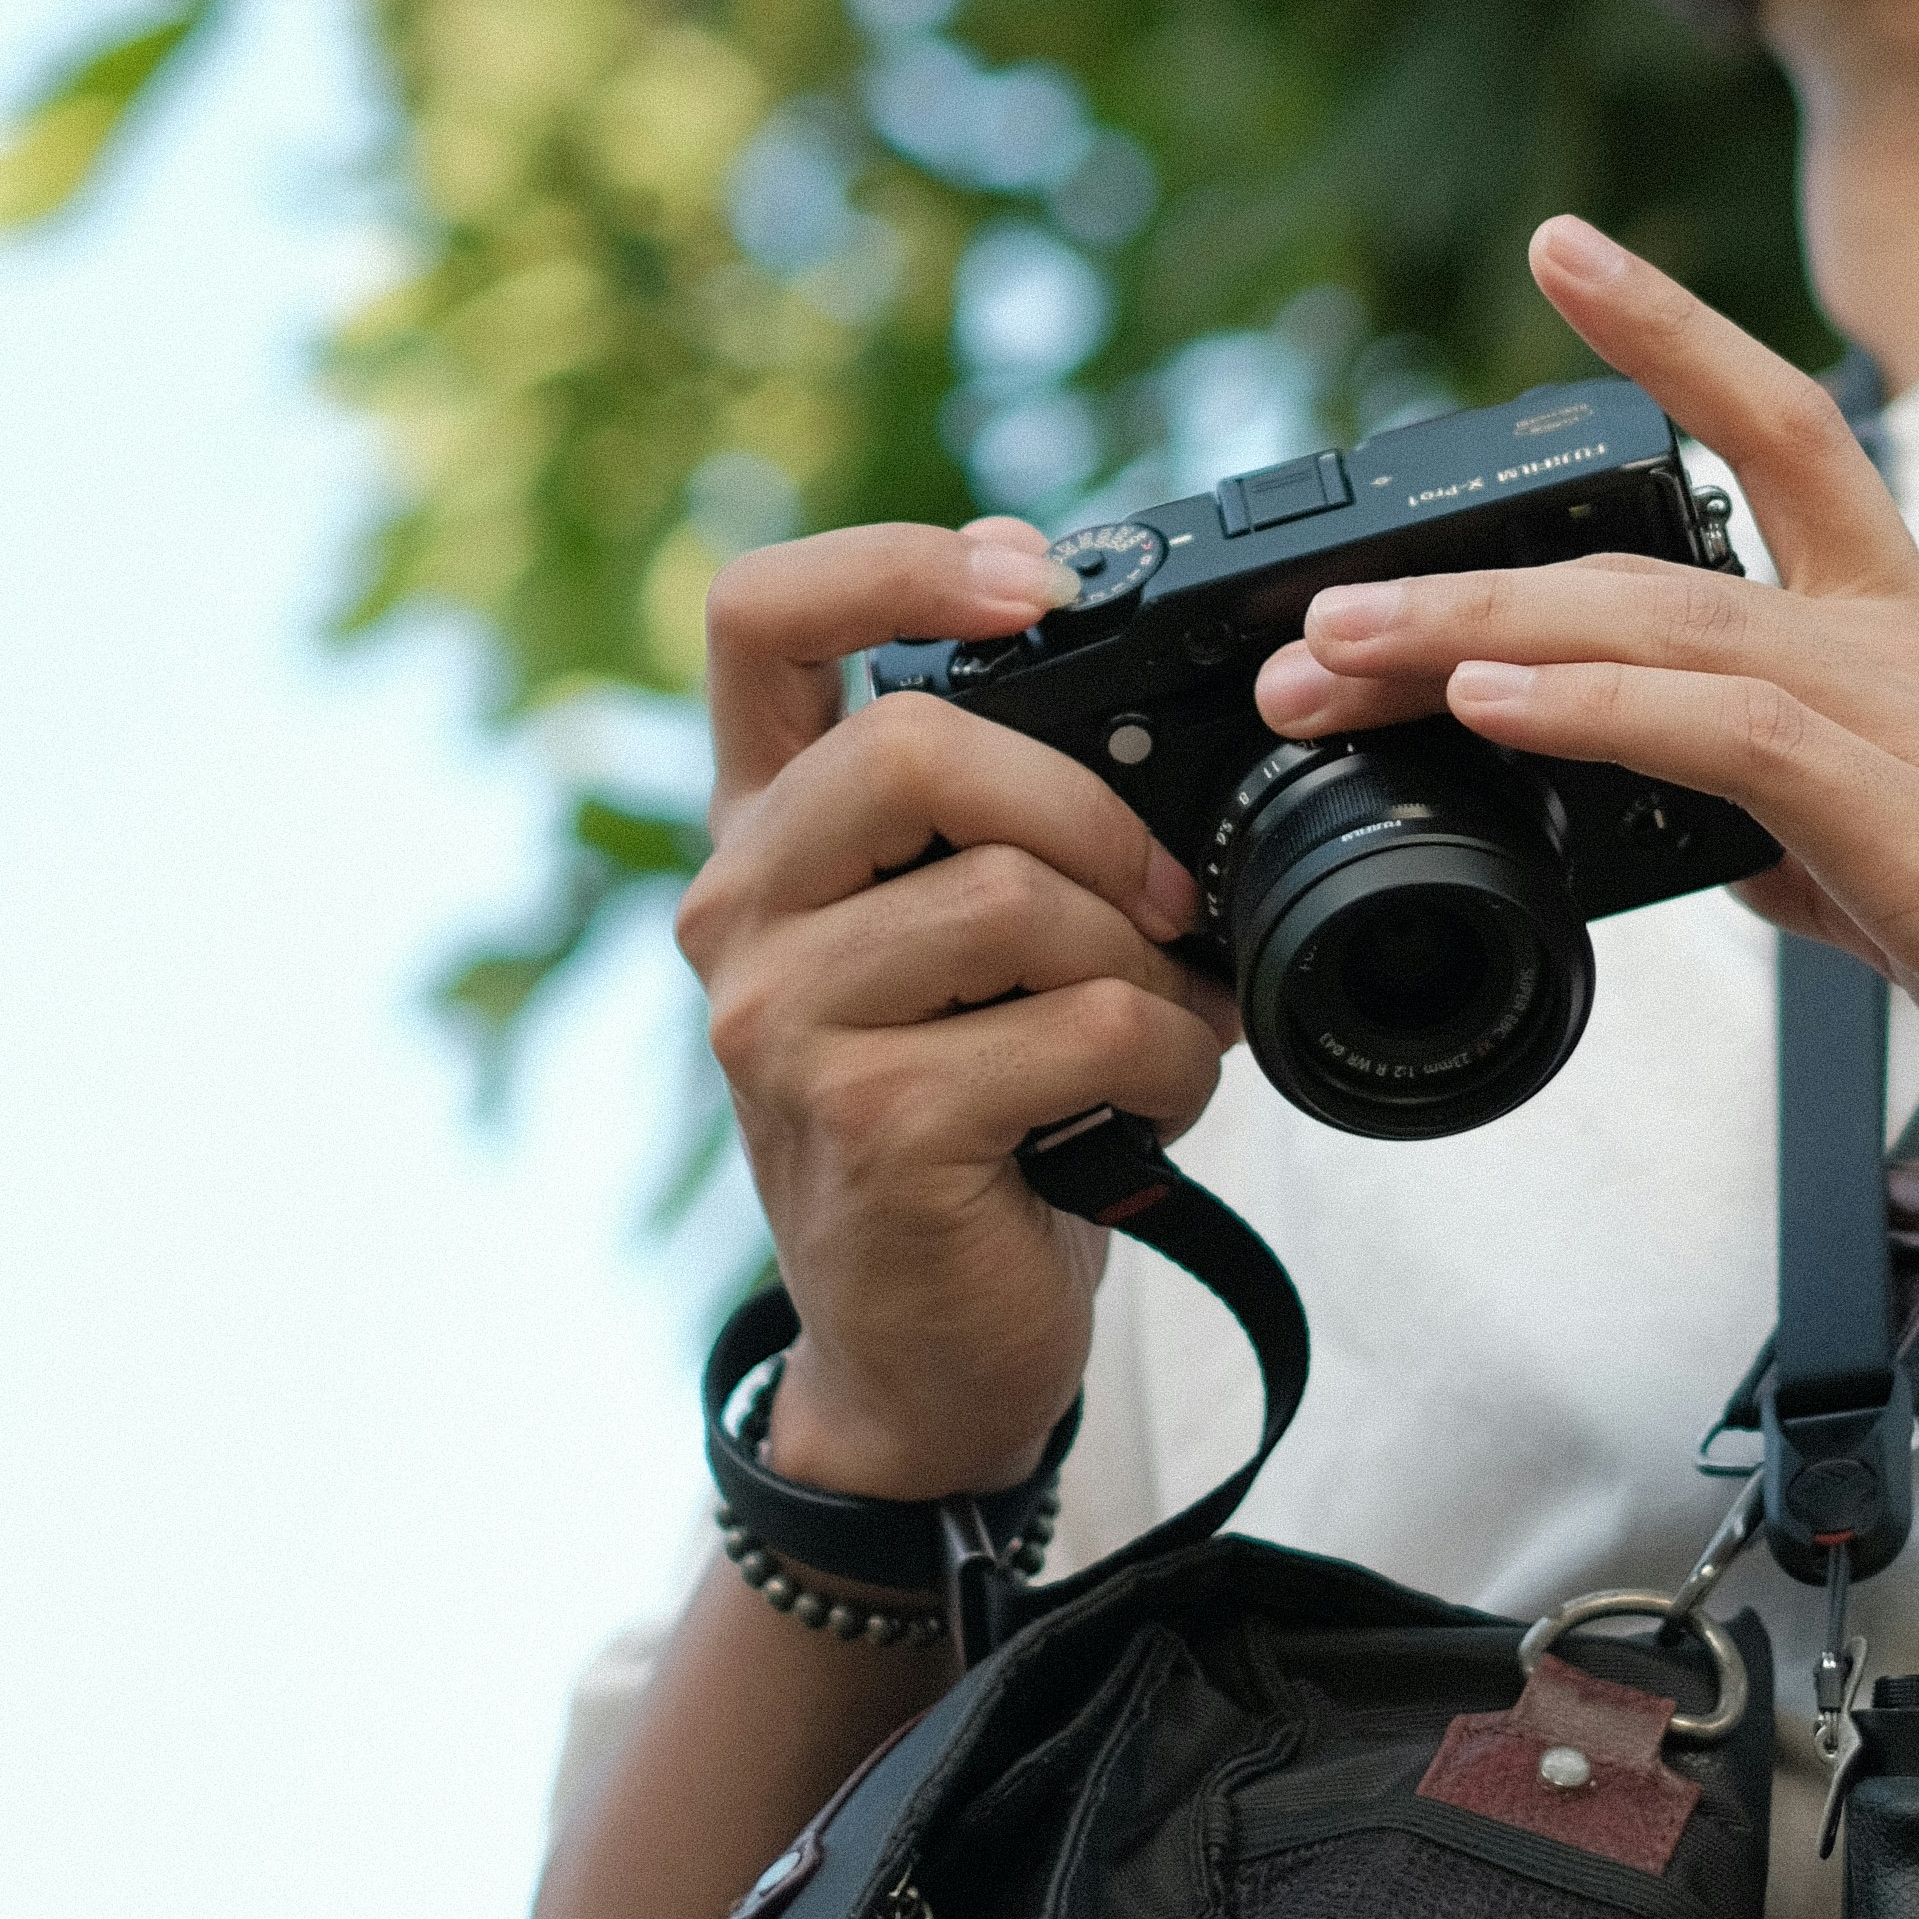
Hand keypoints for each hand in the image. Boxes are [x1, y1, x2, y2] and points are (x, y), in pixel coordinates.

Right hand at [679, 519, 1236, 1502]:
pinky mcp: (866, 1122)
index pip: (756, 617)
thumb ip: (1005, 827)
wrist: (926, 1355)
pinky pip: (1076, 1025)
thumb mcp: (969, 950)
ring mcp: (779, 1021)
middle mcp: (739, 910)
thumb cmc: (978, 1127)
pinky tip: (1151, 1109)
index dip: (894, 563)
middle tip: (1170, 904)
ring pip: (1014, 893)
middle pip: (917, 746)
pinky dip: (1164, 1062)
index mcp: (769, 832)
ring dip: (1143, 966)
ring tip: (1162, 1030)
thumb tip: (1178, 722)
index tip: (1031, 586)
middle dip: (1093, 815)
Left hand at [1252, 220, 1918, 1222]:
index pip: (1782, 438)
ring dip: (1478, 634)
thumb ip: (1820, 837)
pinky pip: (1728, 732)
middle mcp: (1911, 651)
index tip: (1564, 248)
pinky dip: (1594, 708)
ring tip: (1339, 649)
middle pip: (1661, 547)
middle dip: (1468, 575)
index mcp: (1918, 648)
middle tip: (1317, 612)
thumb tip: (1713, 841)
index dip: (1669, 336)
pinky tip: (1492, 706)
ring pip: (1665, 622)